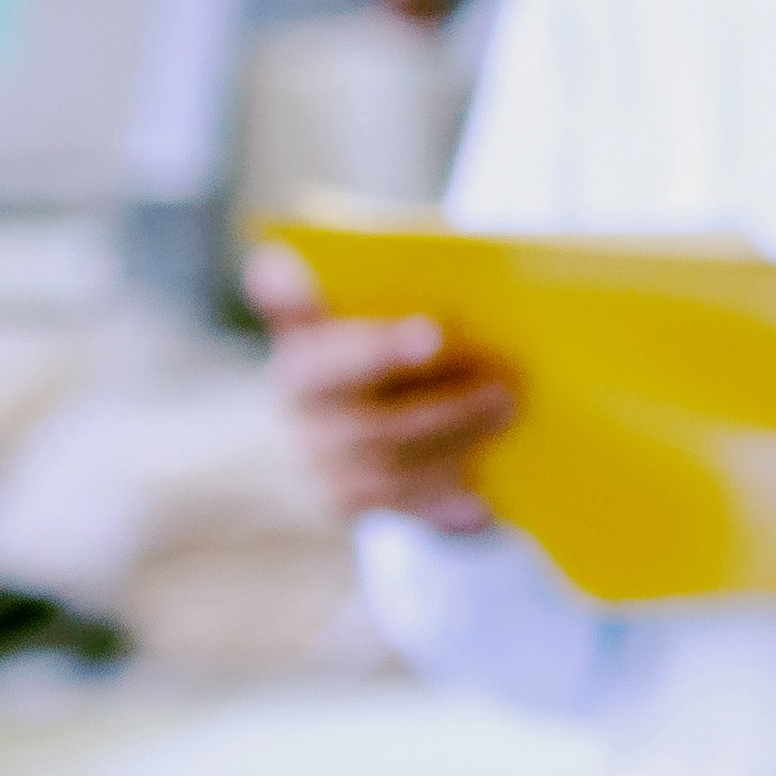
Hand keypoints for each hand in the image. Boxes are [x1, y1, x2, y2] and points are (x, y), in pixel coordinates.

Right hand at [247, 245, 518, 529]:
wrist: (296, 447)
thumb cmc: (329, 370)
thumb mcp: (308, 332)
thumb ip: (297, 299)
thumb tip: (269, 262)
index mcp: (300, 377)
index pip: (335, 364)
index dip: (382, 350)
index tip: (432, 333)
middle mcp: (310, 435)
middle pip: (380, 428)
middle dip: (447, 410)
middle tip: (504, 387)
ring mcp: (333, 480)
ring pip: (400, 475)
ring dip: (457, 446)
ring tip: (506, 414)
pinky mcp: (363, 514)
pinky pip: (413, 514)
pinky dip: (449, 509)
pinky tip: (484, 504)